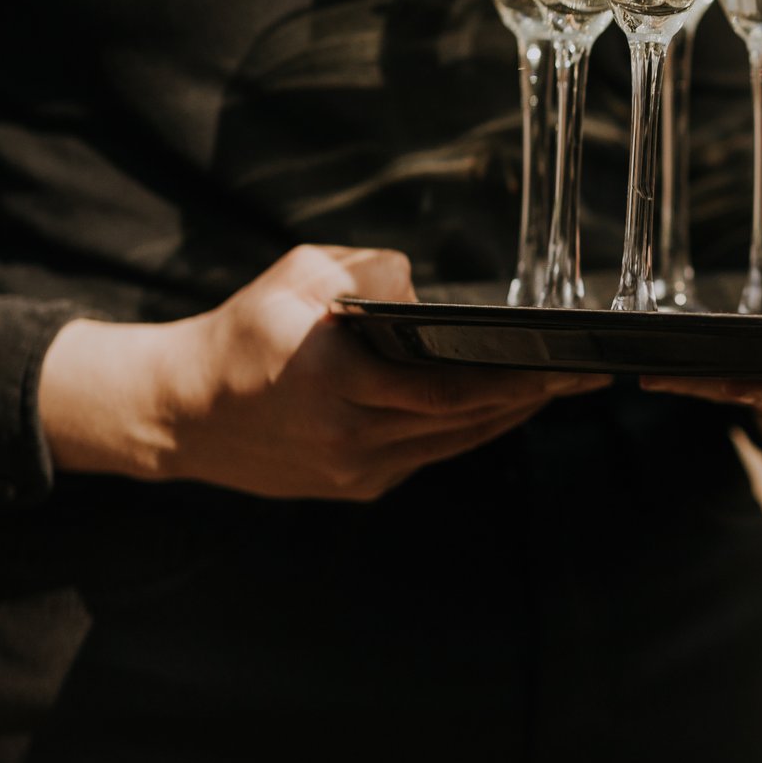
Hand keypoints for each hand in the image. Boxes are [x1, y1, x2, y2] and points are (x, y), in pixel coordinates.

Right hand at [40, 246, 609, 500]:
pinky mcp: (354, 487)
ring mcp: (354, 469)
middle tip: (585, 376)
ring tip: (555, 390)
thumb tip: (427, 299)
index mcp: (337, 379)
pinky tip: (498, 407)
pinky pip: (427, 455)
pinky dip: (465, 431)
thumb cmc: (242, 332)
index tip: (564, 362)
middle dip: (531, 397)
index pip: (449, 386)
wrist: (176, 412)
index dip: (515, 378)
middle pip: (465, 419)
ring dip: (507, 418)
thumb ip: (373, 276)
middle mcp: (350, 434)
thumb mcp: (301, 275)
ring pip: (453, 444)